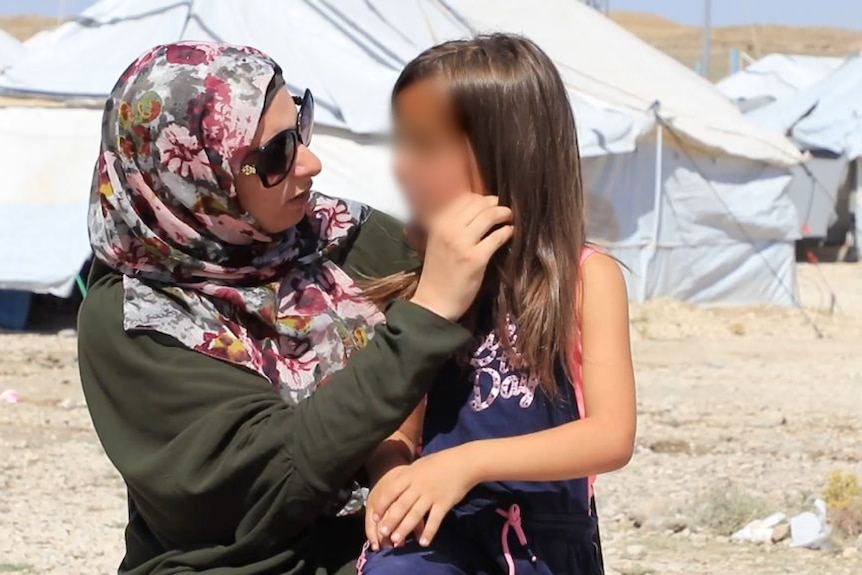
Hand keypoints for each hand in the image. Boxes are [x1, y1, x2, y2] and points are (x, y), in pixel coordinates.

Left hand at [367, 447, 476, 549]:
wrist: (463, 463)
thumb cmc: (439, 462)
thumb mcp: (419, 465)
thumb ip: (407, 476)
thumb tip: (393, 487)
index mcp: (411, 475)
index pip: (392, 491)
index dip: (383, 505)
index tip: (375, 516)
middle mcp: (419, 486)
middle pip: (401, 505)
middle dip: (390, 520)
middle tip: (382, 533)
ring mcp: (432, 495)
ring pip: (415, 515)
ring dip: (404, 529)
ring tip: (396, 540)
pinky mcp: (444, 503)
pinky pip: (434, 520)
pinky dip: (429, 532)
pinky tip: (423, 542)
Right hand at [410, 195, 512, 320]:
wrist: (434, 302)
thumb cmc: (438, 273)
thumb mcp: (438, 242)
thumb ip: (452, 226)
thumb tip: (477, 210)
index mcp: (438, 223)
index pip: (465, 200)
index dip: (482, 199)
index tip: (491, 204)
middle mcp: (449, 230)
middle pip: (479, 205)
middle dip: (496, 204)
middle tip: (505, 210)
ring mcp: (462, 244)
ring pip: (489, 216)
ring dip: (504, 214)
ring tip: (509, 217)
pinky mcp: (475, 259)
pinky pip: (497, 237)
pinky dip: (507, 232)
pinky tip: (510, 233)